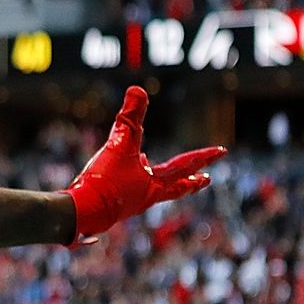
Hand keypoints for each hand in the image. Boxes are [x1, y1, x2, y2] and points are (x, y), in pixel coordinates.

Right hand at [63, 86, 223, 242]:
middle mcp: (148, 196)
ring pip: (153, 189)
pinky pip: (131, 192)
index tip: (222, 151)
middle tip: (206, 180)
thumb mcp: (118, 146)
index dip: (205, 156)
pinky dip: (133, 181)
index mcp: (156, 184)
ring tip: (154, 171)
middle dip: (191, 182)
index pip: (187, 166)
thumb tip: (137, 89)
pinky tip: (123, 175)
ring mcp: (132, 204)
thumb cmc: (104, 183)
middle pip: (177, 187)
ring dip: (160, 180)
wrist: (80, 213)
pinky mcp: (115, 207)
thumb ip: (129, 117)